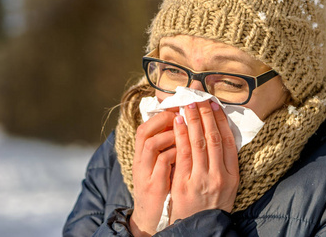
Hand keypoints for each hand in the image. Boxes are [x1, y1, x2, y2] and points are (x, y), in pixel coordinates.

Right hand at [130, 111, 176, 236]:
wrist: (150, 217)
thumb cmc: (160, 186)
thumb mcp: (159, 164)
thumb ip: (166, 146)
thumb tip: (182, 124)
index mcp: (141, 154)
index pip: (144, 126)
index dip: (161, 115)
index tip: (178, 109)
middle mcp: (139, 161)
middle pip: (144, 131)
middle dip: (165, 120)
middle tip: (183, 116)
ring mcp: (145, 173)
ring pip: (151, 144)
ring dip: (169, 135)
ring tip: (184, 133)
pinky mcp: (153, 186)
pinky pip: (162, 163)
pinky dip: (174, 154)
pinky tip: (186, 153)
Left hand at [169, 100, 239, 222]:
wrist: (199, 227)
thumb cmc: (212, 204)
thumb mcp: (228, 185)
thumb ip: (225, 162)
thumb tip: (220, 133)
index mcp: (232, 175)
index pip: (227, 141)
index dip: (221, 120)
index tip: (215, 105)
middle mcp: (219, 175)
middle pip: (213, 138)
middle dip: (206, 115)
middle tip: (200, 98)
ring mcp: (202, 179)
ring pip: (199, 142)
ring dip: (193, 121)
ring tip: (189, 105)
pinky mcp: (185, 184)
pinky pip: (183, 154)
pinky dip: (181, 135)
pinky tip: (178, 123)